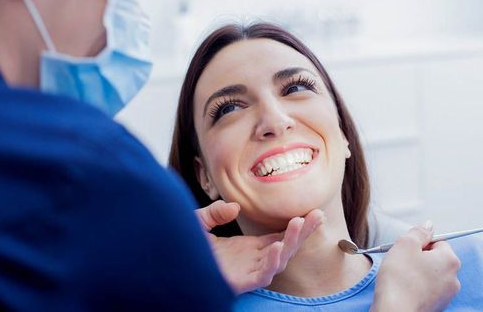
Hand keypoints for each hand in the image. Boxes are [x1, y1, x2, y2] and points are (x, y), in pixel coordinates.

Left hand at [195, 200, 323, 294]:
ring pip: (278, 260)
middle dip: (303, 232)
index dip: (296, 226)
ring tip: (299, 223)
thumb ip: (215, 212)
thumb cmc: (185, 248)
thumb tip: (234, 207)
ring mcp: (247, 271)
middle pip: (286, 246)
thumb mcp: (200, 222)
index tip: (313, 213)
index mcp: (248, 248)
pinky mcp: (240, 282)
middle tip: (318, 215)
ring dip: (291, 243)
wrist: (171, 263)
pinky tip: (276, 247)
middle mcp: (252, 260)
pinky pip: (262, 276)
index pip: (279, 236)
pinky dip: (271, 263)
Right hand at [371, 222, 460, 311]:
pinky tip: (402, 287)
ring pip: (428, 273)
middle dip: (417, 257)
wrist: (394, 311)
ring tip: (400, 275)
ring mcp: (445, 294)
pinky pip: (425, 288)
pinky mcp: (435, 305)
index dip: (418, 242)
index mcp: (450, 260)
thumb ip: (418, 232)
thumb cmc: (399, 280)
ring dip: (414, 271)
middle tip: (401, 260)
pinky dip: (414, 285)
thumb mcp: (405, 244)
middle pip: (434, 257)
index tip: (406, 248)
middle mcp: (453, 278)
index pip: (437, 241)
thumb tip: (427, 226)